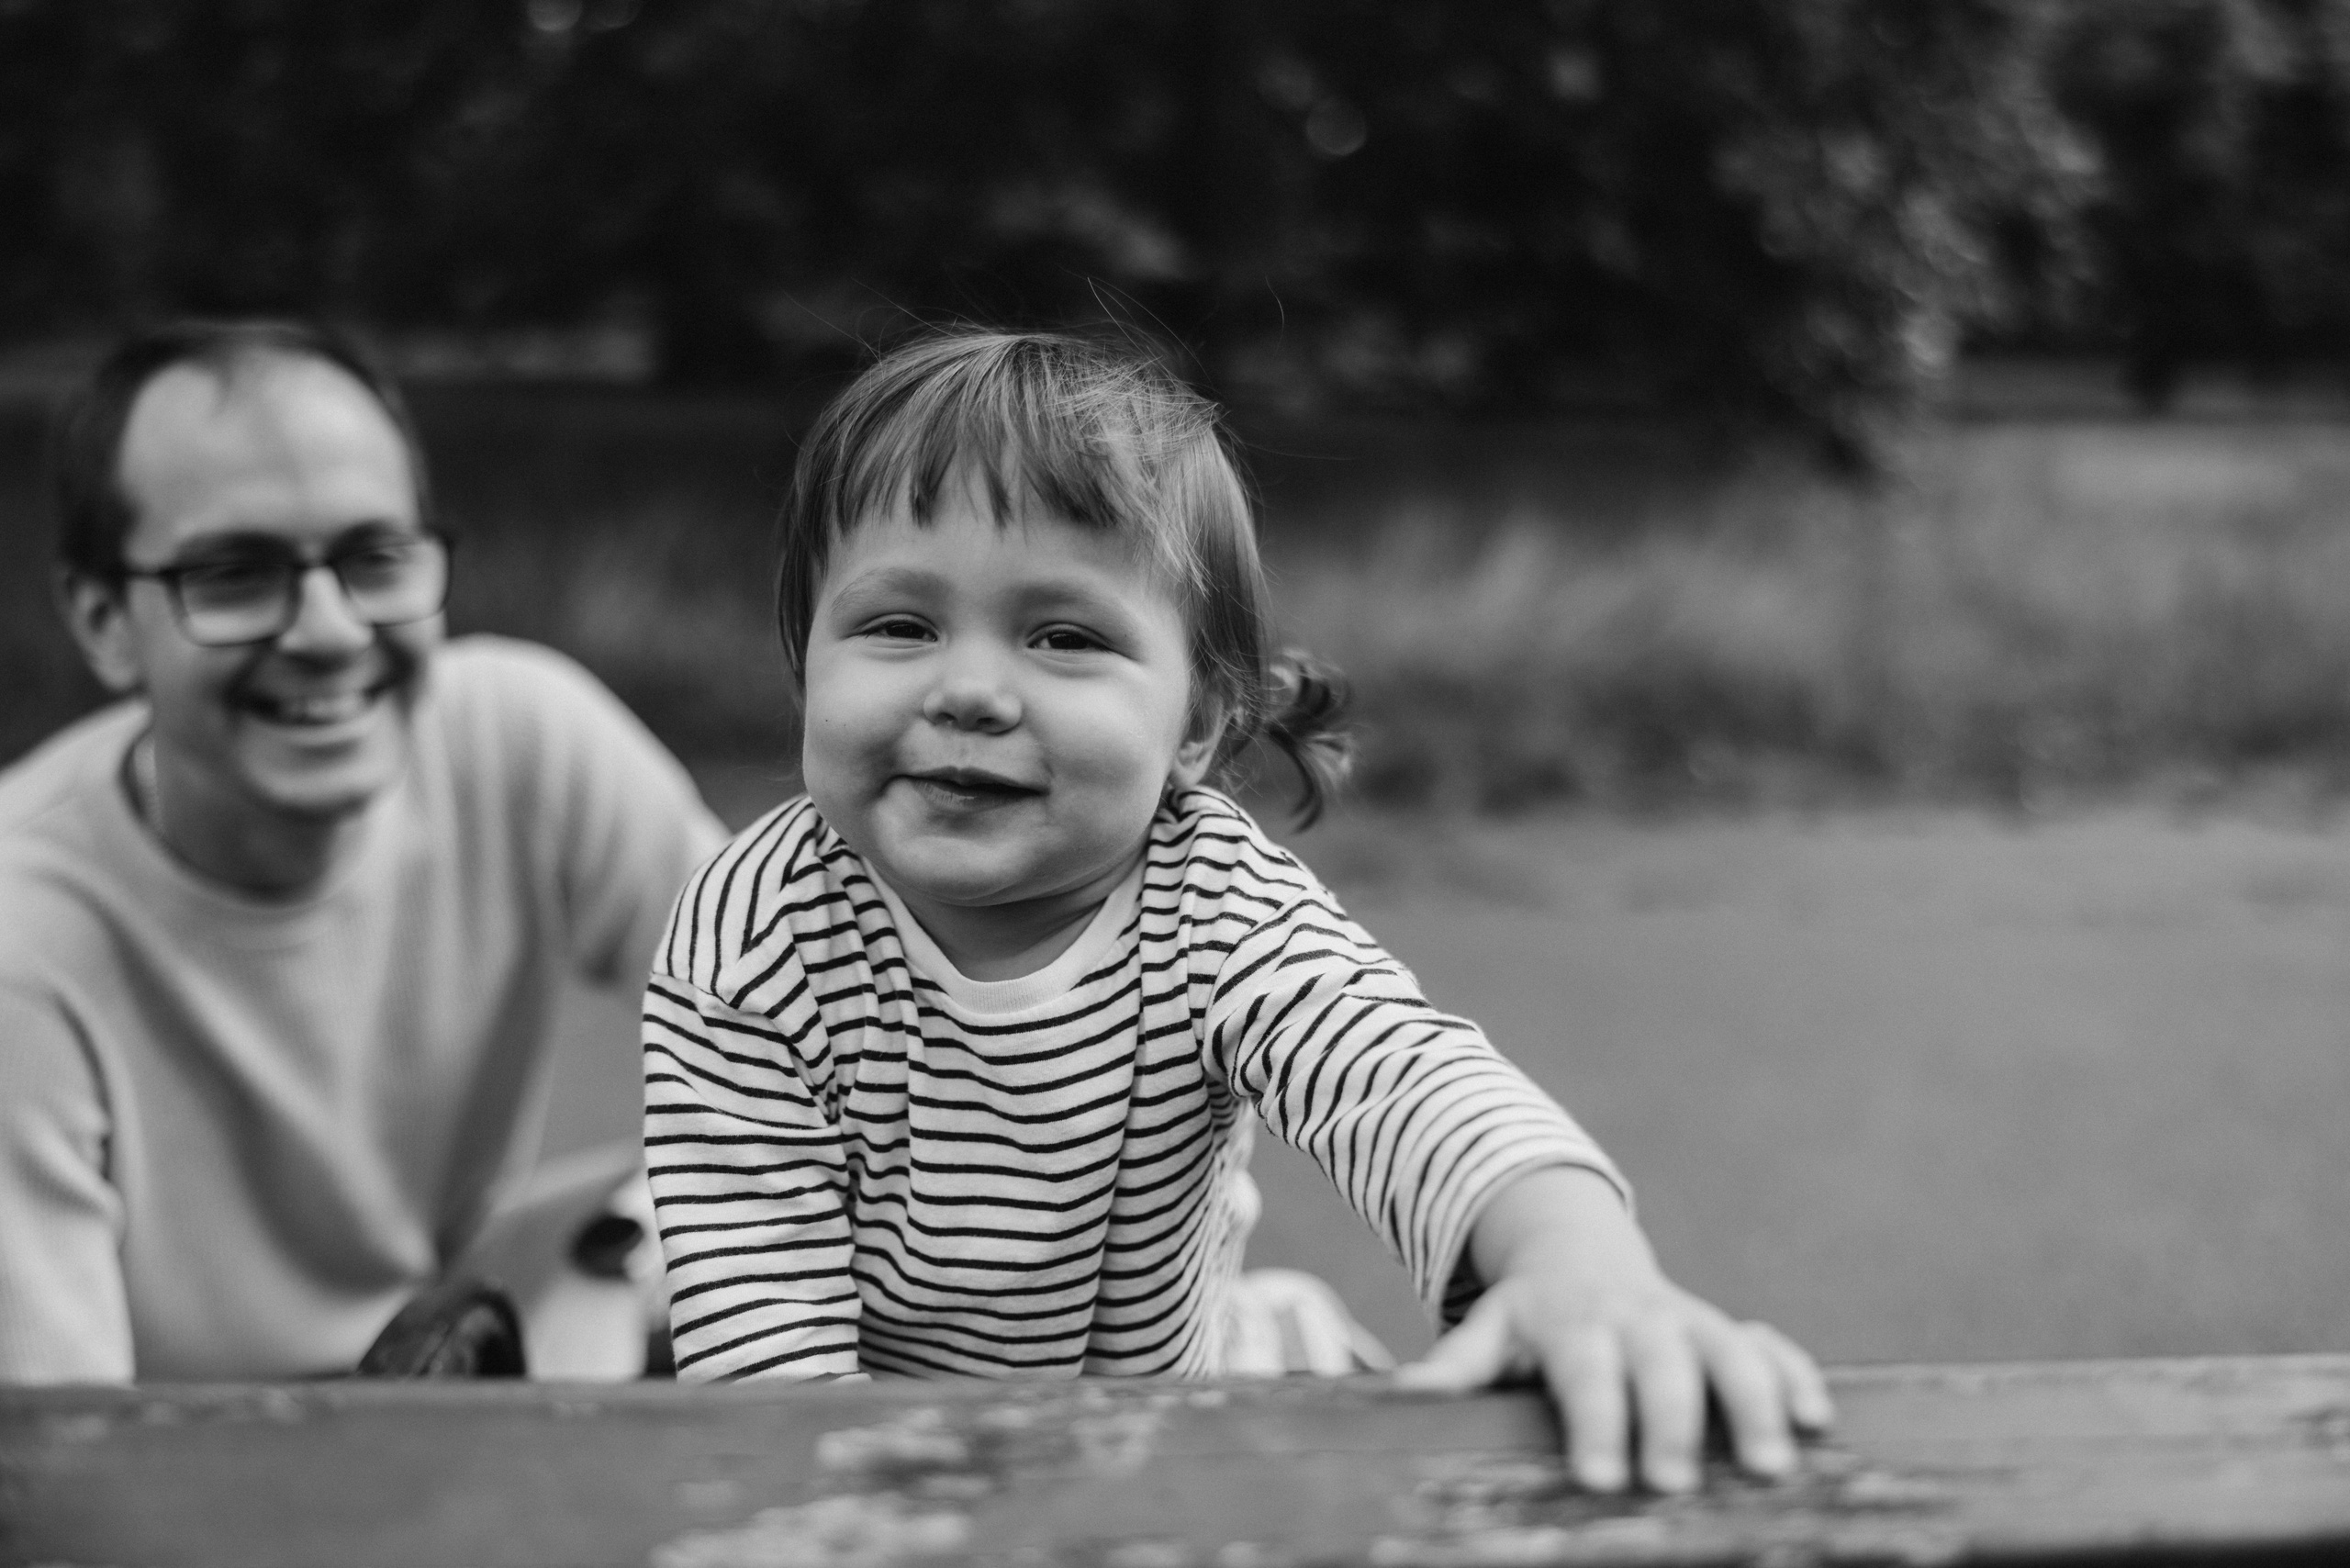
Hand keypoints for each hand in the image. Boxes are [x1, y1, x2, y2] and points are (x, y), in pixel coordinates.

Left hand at [1393, 1167, 1832, 1493]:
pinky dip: (1798, 1376)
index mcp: (1577, 1324)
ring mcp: (1692, 1323)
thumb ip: (1458, 1364)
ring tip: (1772, 1468)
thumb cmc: (1532, 1315)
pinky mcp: (1730, 1331)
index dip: (1595, 1423)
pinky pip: (1772, 1346)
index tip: (1596, 1476)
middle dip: (1673, 1422)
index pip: (1586, 1374)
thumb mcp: (1491, 1330)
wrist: (1578, 1254)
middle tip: (1675, 1483)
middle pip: (1664, 1367)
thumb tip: (1403, 1395)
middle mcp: (1641, 1320)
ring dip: (1756, 1405)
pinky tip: (1819, 1421)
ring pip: (1733, 1352)